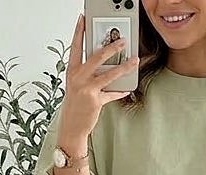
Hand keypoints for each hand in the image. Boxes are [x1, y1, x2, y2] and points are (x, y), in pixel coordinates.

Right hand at [59, 13, 139, 141]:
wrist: (71, 126)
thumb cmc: (75, 105)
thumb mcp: (77, 85)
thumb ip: (88, 73)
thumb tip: (105, 64)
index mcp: (72, 71)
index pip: (76, 46)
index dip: (79, 31)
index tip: (84, 18)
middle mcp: (78, 78)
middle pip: (96, 57)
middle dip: (111, 47)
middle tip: (122, 40)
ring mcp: (87, 89)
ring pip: (109, 74)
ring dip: (124, 67)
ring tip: (134, 60)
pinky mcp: (96, 101)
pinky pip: (112, 94)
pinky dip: (120, 91)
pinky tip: (127, 88)